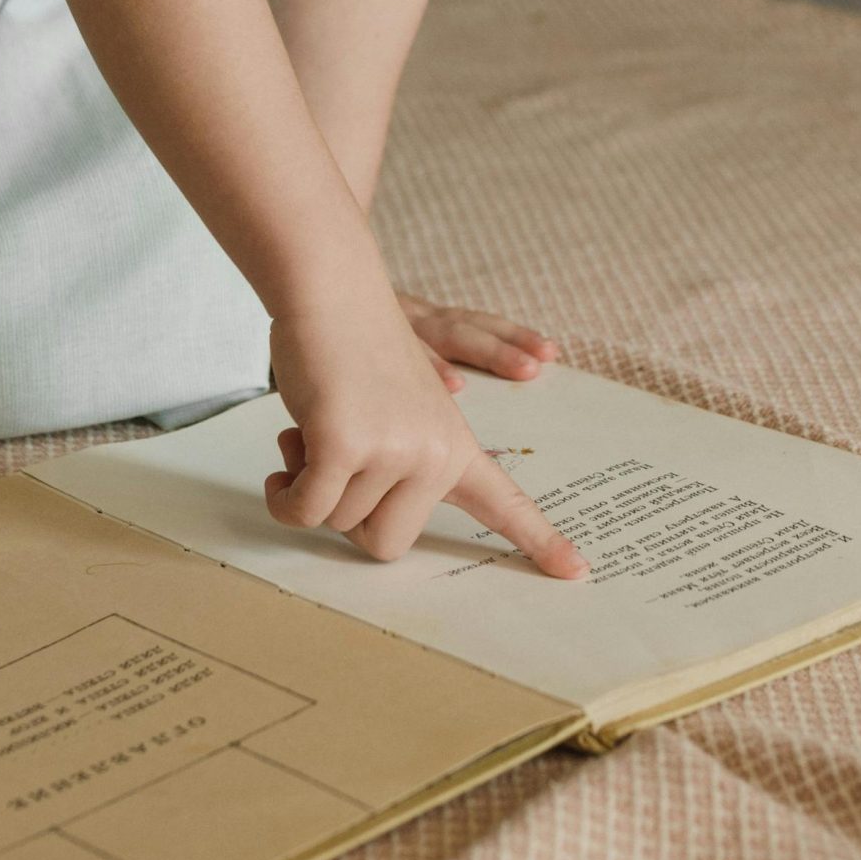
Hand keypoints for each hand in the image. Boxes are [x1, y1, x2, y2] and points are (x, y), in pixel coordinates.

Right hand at [264, 293, 587, 576]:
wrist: (331, 287)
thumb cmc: (353, 349)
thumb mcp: (396, 410)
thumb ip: (398, 459)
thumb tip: (363, 516)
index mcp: (454, 445)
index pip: (504, 502)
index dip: (538, 541)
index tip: (577, 572)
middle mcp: (436, 452)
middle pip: (385, 542)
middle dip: (345, 514)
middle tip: (333, 461)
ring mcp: (394, 448)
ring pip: (337, 522)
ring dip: (308, 485)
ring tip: (313, 428)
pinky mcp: (345, 443)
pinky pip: (305, 509)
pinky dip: (283, 496)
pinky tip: (287, 447)